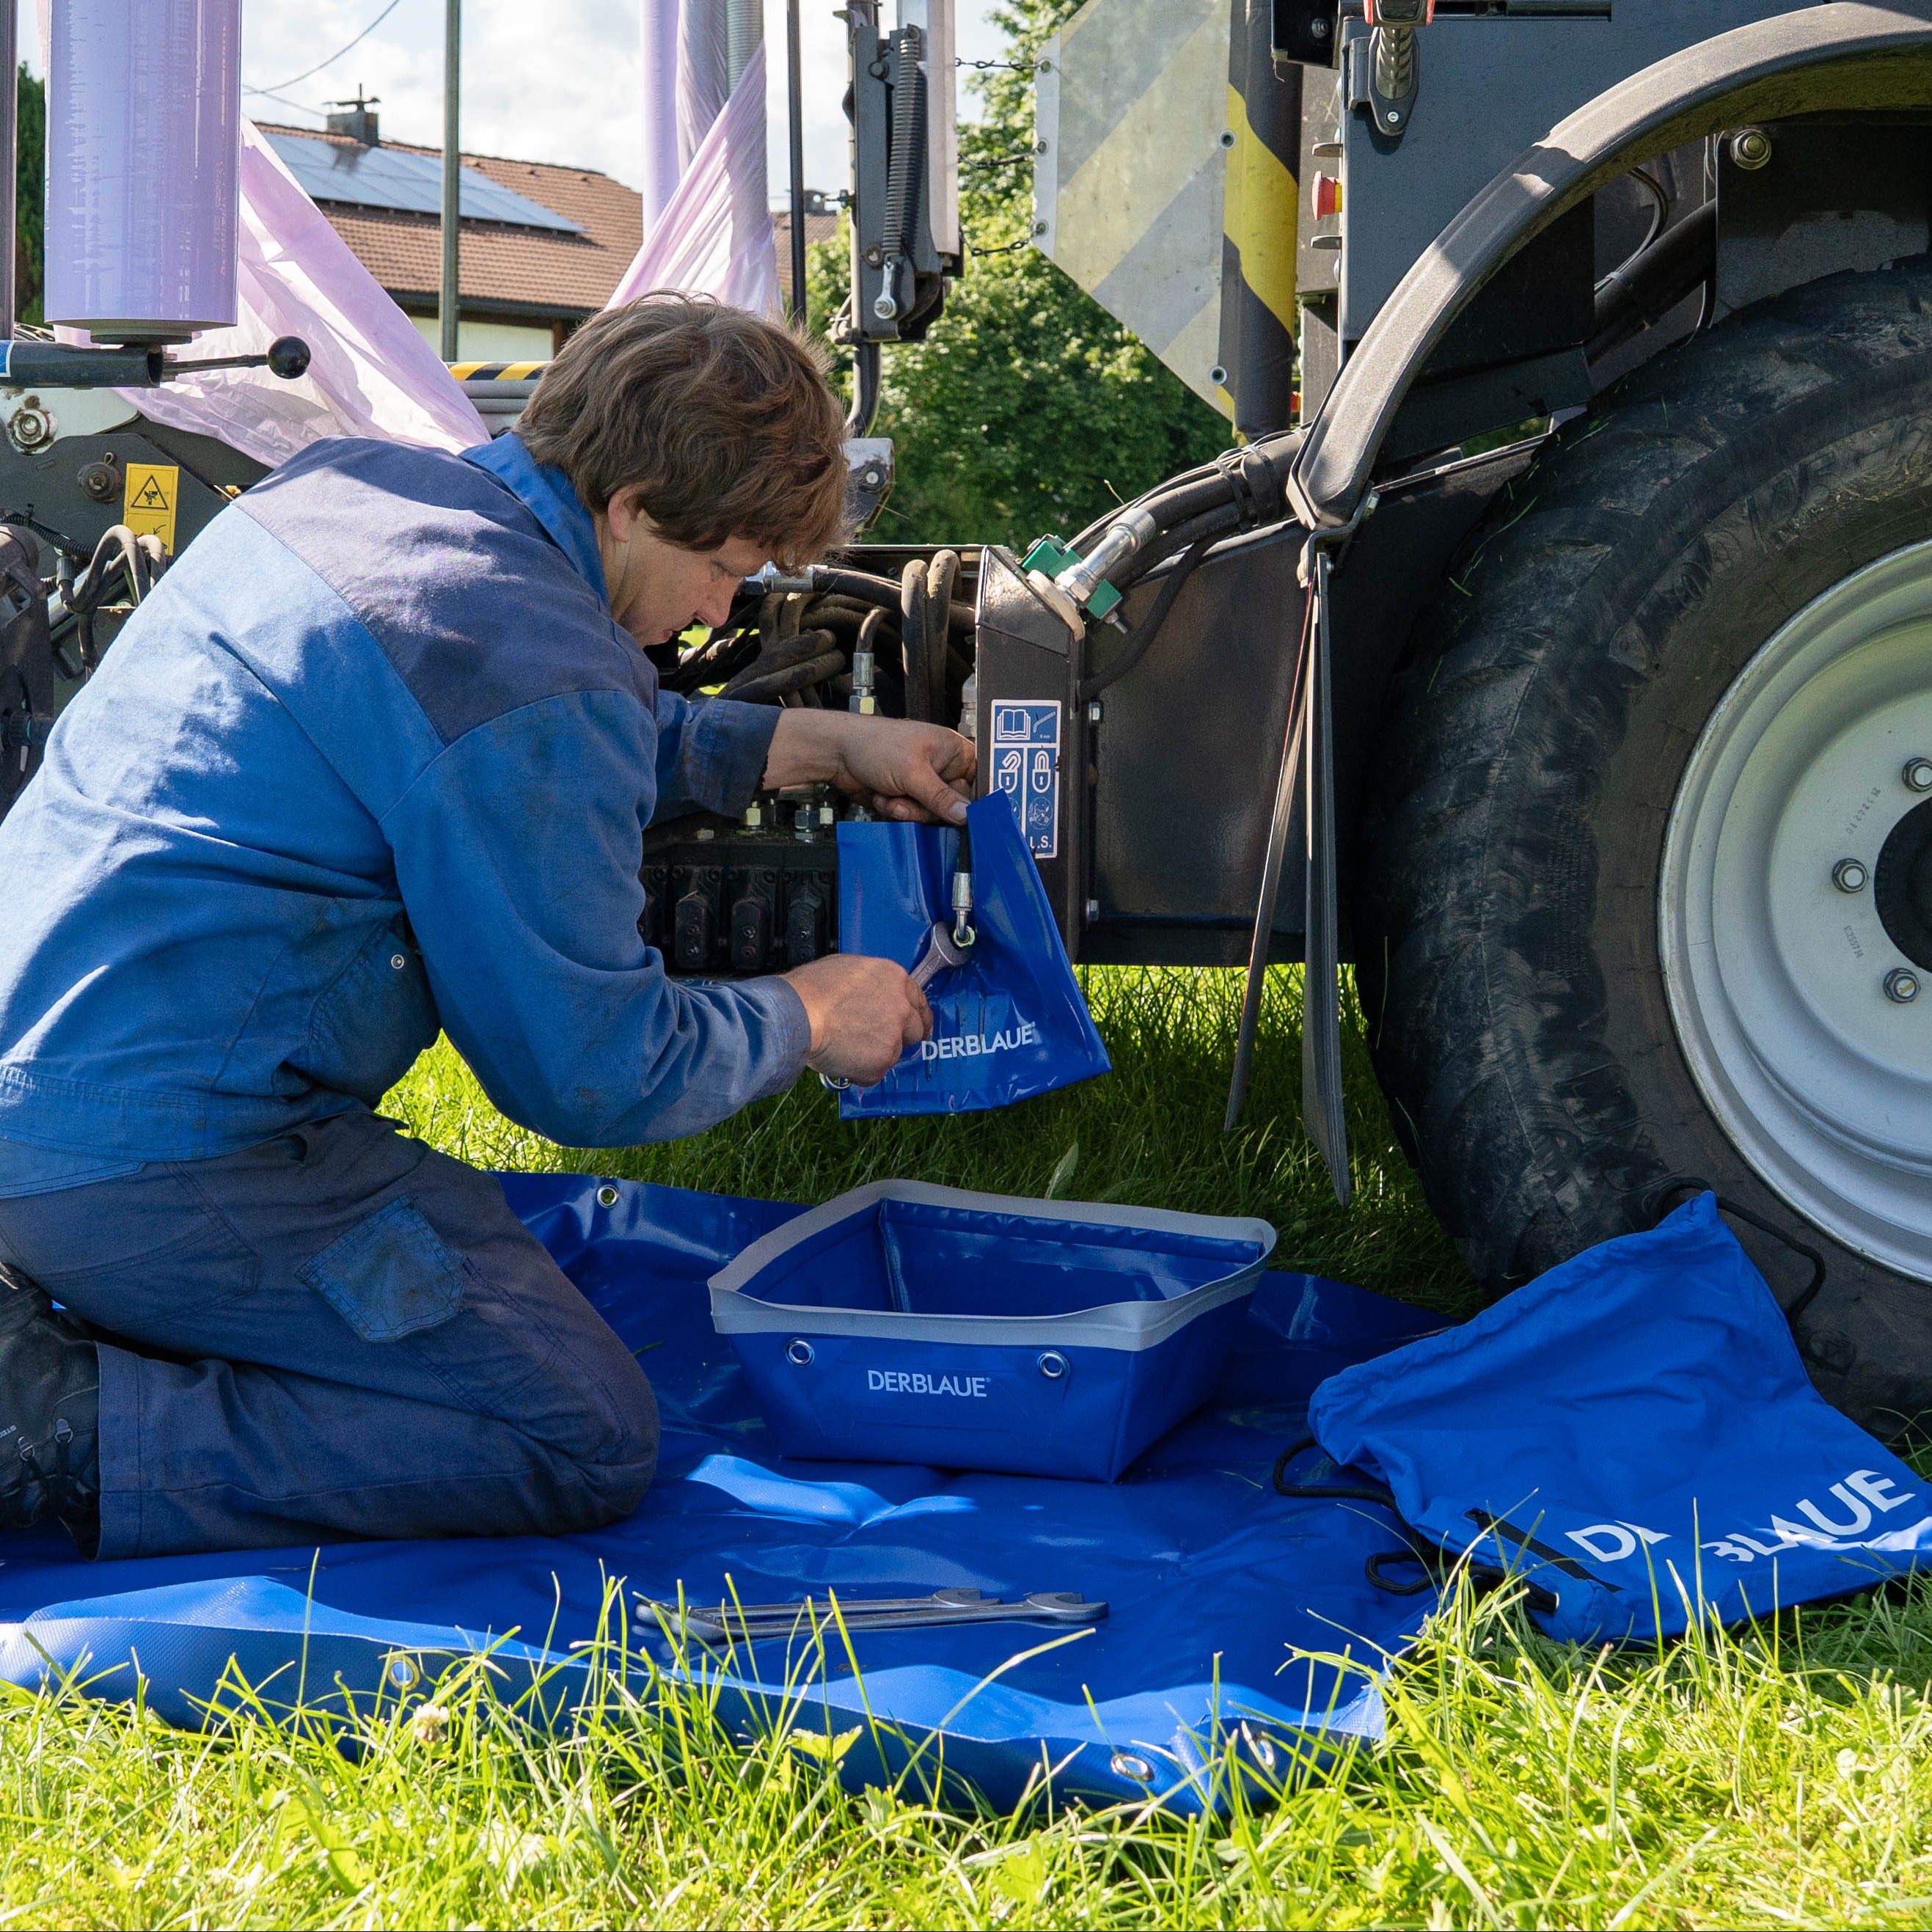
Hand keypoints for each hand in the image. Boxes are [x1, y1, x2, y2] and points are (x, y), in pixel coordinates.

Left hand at [763, 711, 974, 824]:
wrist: (837, 754)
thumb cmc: (875, 746)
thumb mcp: (913, 772)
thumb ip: (940, 797)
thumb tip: (967, 815)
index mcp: (955, 752)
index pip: (978, 784)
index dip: (971, 802)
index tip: (967, 818)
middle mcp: (944, 768)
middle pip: (953, 807)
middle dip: (926, 808)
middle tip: (908, 798)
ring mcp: (925, 785)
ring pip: (931, 816)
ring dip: (907, 811)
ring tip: (890, 796)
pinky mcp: (909, 798)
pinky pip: (914, 818)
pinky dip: (897, 812)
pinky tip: (883, 798)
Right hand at [786, 953, 931, 1085]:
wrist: (798, 1014)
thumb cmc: (812, 989)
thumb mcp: (849, 968)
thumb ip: (872, 984)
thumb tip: (870, 996)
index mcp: (894, 979)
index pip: (919, 1001)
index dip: (917, 1016)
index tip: (918, 1026)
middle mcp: (901, 1008)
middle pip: (914, 1030)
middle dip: (898, 1038)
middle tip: (875, 1042)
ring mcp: (893, 1037)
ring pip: (892, 1054)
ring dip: (874, 1055)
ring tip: (845, 1046)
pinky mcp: (880, 1063)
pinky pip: (874, 1073)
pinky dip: (860, 1071)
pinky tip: (840, 1058)